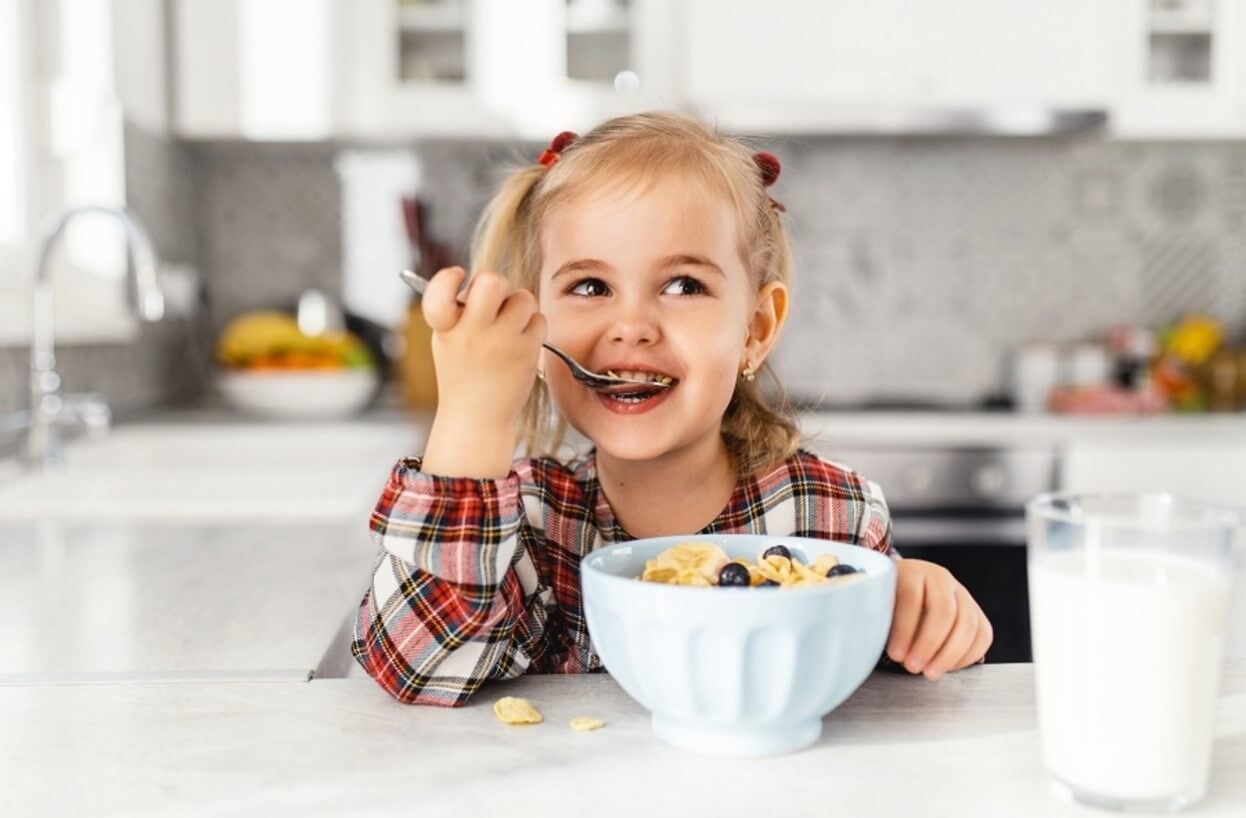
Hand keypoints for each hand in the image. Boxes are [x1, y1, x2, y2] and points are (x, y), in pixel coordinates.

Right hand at [420, 267, 545, 478]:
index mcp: (446, 328)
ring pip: (523, 297)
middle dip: (495, 283)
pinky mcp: (527, 352)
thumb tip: (482, 280)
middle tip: (493, 300)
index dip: (448, 277)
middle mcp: (473, 332)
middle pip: (492, 281)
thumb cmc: (463, 373)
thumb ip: (459, 310)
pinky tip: (519, 341)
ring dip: (518, 306)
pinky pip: (539, 319)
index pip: (440, 290)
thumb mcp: (447, 339)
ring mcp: (503, 342)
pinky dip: (532, 326)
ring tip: (508, 326)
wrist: (478, 417)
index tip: (458, 277)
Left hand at [886, 559, 992, 680]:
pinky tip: (948, 667)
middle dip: (929, 644)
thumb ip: (876, 617)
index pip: (912, 597)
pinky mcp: (976, 611)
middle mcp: (941, 578)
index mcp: (913, 571)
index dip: (904, 629)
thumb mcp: (878, 604)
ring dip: (950, 655)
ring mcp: (962, 594)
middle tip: (914, 667)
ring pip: (968, 624)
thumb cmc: (889, 602)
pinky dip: (968, 655)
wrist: (905, 589)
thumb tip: (869, 642)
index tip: (895, 654)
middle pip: (944, 611)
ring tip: (930, 673)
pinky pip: (983, 634)